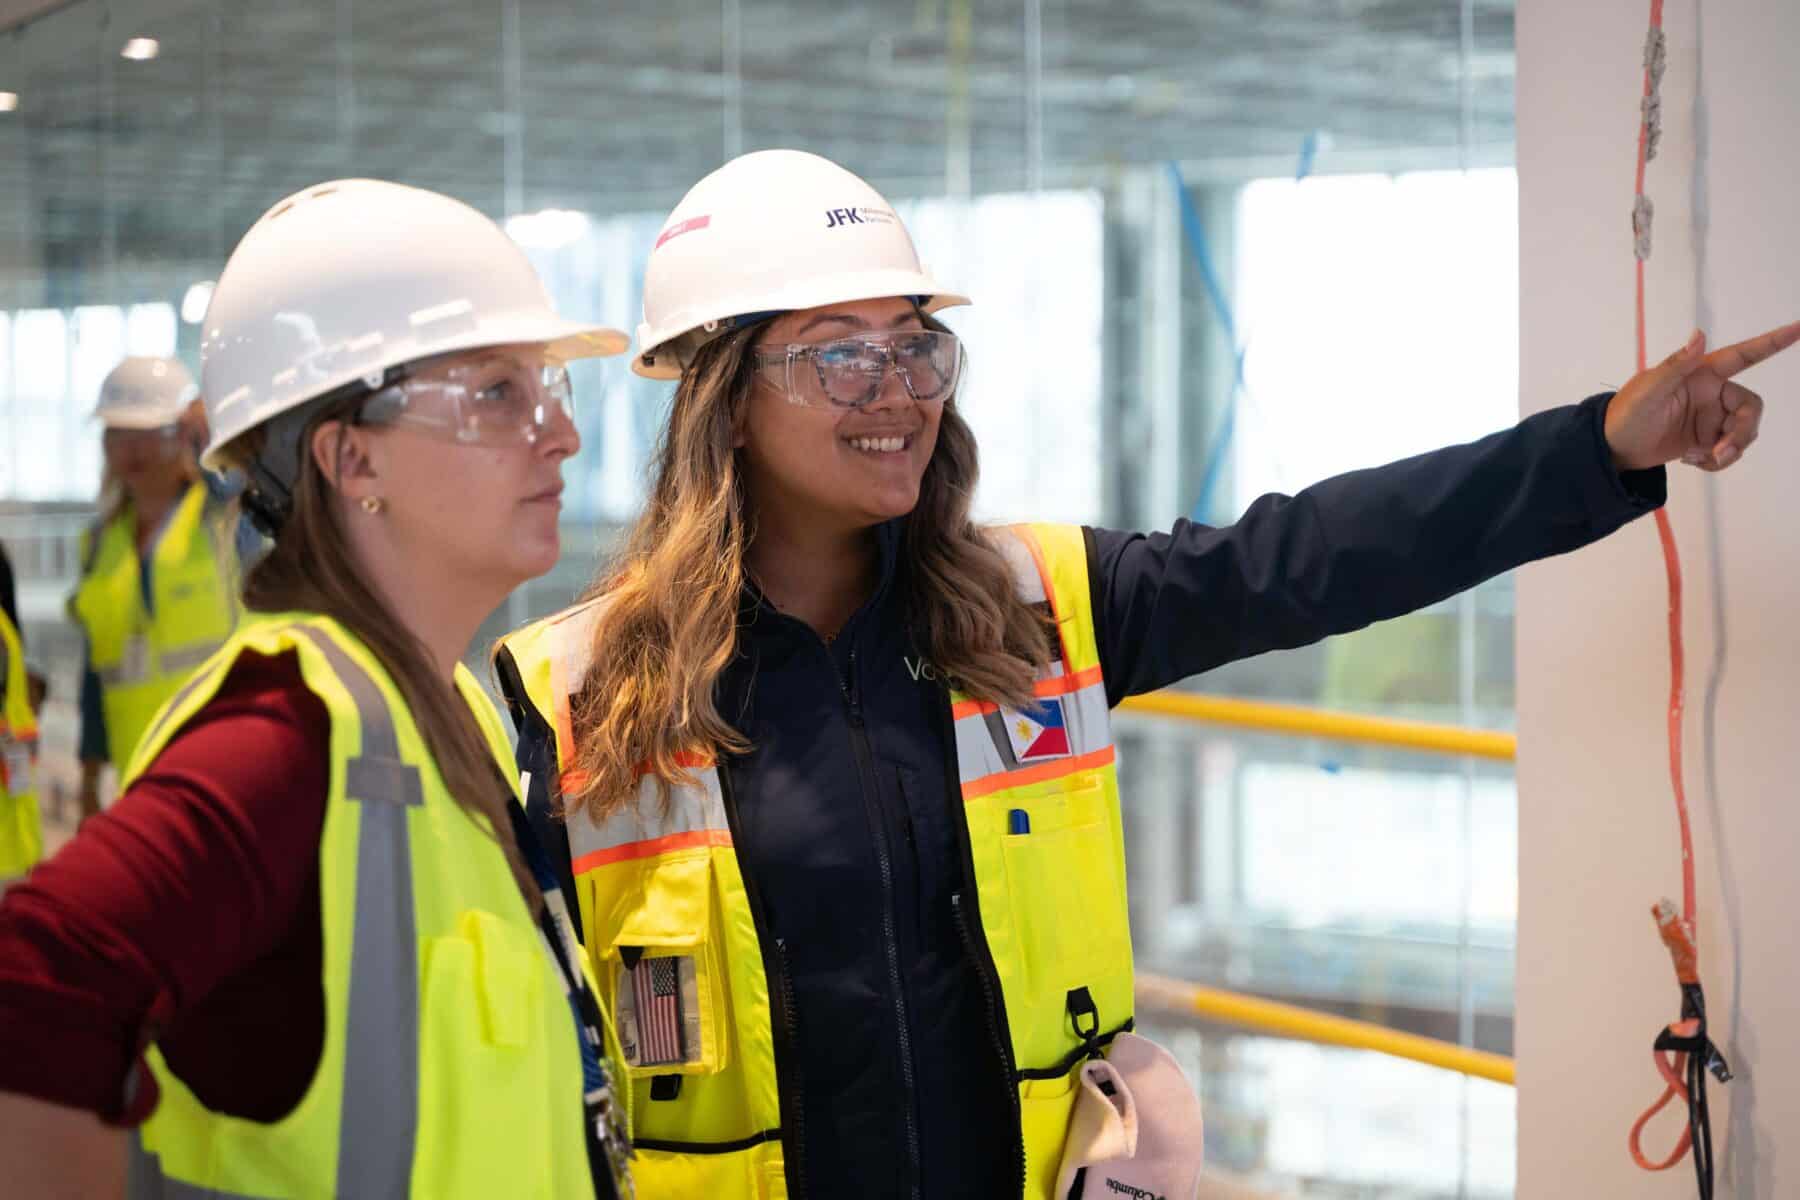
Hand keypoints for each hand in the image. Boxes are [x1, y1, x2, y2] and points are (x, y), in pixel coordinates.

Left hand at [1605, 320, 1799, 471]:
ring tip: (1700, 459)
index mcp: (1702, 374)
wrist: (1612, 450)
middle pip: (1750, 408)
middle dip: (1742, 432)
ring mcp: (1710, 417)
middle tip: (1720, 452)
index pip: (1744, 355)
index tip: (1799, 327)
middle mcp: (1711, 393)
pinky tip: (1693, 461)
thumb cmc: (1624, 415)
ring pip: (1743, 432)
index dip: (1773, 341)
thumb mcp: (1648, 391)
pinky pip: (1729, 450)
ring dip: (1729, 450)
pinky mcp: (1706, 439)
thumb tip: (1699, 335)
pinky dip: (1717, 460)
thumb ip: (1676, 365)